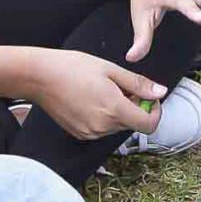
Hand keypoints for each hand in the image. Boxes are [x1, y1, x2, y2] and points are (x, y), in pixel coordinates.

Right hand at [21, 47, 168, 141]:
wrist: (39, 76)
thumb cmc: (73, 67)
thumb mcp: (111, 70)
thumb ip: (139, 85)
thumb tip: (161, 93)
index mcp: (114, 110)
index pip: (149, 124)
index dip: (155, 112)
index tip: (149, 98)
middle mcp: (103, 127)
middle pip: (133, 124)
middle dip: (135, 107)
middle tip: (123, 87)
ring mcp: (90, 133)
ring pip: (118, 126)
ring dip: (119, 112)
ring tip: (104, 91)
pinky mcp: (80, 134)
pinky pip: (102, 129)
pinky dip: (105, 117)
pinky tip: (92, 99)